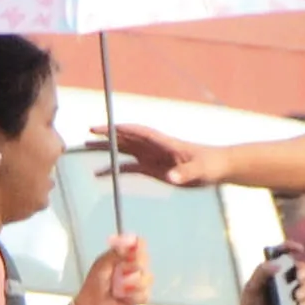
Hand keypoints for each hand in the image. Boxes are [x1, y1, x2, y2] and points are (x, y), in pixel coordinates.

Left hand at [71, 232, 149, 304]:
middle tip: (119, 274)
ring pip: (147, 278)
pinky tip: (123, 297)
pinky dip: (133, 296)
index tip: (129, 254)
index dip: (138, 247)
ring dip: (132, 284)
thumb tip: (129, 239)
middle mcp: (134, 266)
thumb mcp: (102, 264)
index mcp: (124, 255)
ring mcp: (140, 281)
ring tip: (118, 289)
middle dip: (132, 267)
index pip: (139, 244)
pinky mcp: (142, 296)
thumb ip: (115, 253)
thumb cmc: (94, 284)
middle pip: (145, 260)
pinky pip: (145, 293)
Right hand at [97, 124, 225, 187]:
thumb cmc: (211, 164)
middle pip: (126, 138)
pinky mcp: (152, 169)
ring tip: (86, 148)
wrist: (218, 168)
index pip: (138, 132)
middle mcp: (154, 147)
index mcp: (163, 142)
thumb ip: (185, 173)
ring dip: (106, 149)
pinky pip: (129, 168)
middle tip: (87, 134)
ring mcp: (151, 157)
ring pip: (123, 150)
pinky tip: (100, 175)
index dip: (120, 129)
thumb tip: (171, 177)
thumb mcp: (200, 170)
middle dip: (107, 135)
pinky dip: (114, 170)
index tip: (103, 127)